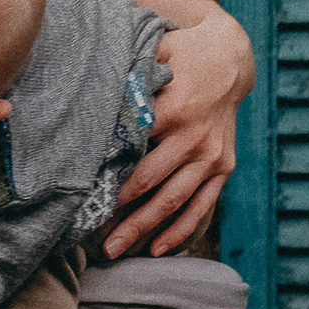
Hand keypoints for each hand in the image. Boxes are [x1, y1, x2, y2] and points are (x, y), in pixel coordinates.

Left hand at [105, 0, 252, 258]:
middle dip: (124, 215)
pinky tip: (160, 249)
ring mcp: (211, 155)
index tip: (81, 195)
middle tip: (97, 242)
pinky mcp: (223, 167)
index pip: (133, 149)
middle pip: (152, 183)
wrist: (228, 60)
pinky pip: (203, 205)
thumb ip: (124, 78)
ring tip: (119, 251)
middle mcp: (194, 137)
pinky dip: (183, 230)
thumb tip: (79, 92)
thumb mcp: (151, 57)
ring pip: (176, 201)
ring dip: (148, 229)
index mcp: (172, 109)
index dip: (107, 173)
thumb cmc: (178, 57)